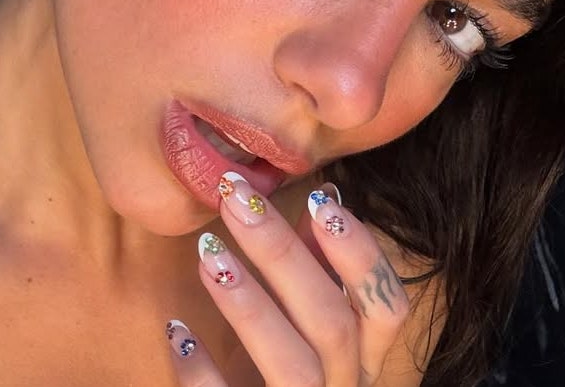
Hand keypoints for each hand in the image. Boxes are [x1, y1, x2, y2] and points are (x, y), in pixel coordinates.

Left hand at [166, 171, 409, 386]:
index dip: (360, 253)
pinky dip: (202, 370)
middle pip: (332, 324)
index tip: (317, 196)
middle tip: (237, 202)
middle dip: (284, 256)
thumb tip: (323, 196)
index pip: (387, 306)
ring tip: (207, 254)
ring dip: (250, 306)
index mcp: (362, 357)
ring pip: (293, 367)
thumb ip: (319, 266)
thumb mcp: (309, 320)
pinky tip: (177, 329)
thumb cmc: (283, 368)